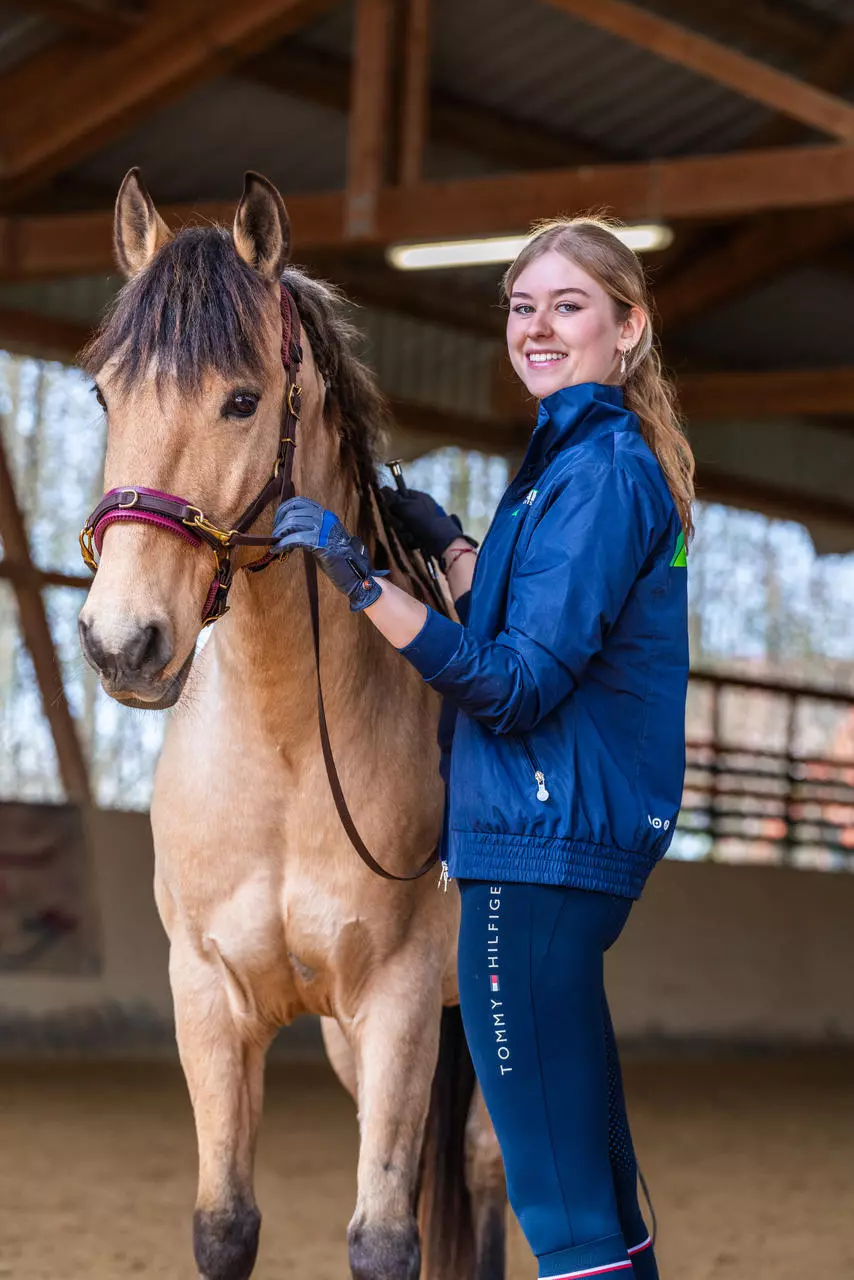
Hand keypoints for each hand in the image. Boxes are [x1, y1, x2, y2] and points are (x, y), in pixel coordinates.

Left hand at [272, 497, 386, 611]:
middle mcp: (326, 518)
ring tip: (276, 544)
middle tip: (275, 537)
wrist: (356, 574)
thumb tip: (289, 529)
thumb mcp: (324, 538)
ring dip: (279, 534)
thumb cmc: (339, 560)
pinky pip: (296, 539)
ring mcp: (325, 530)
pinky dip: (283, 544)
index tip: (278, 522)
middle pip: (293, 512)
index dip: (284, 509)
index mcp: (326, 515)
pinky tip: (278, 550)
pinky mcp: (321, 543)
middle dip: (279, 524)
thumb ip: (311, 530)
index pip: (300, 502)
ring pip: (293, 523)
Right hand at [380, 486, 476, 562]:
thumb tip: (383, 490)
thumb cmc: (425, 522)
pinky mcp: (426, 534)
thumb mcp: (407, 509)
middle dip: (398, 520)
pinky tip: (415, 542)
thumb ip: (394, 501)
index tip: (388, 509)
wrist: (444, 543)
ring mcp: (425, 521)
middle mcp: (422, 507)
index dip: (392, 501)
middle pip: (401, 511)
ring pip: (405, 525)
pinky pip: (412, 535)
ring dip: (404, 532)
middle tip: (402, 525)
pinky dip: (412, 540)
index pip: (400, 493)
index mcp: (420, 497)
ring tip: (410, 535)